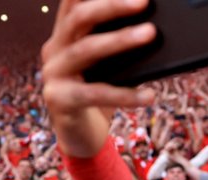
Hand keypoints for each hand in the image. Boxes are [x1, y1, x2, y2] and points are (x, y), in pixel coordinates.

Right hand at [41, 0, 156, 157]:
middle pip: (79, 17)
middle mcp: (54, 49)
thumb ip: (119, 45)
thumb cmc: (99, 97)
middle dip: (111, 6)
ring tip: (150, 34)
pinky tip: (150, 95)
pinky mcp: (59, 100)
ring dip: (120, 40)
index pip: (73, 2)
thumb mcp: (109, 67)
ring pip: (86, 49)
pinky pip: (96, 93)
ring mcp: (53, 74)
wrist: (81, 138)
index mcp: (65, 36)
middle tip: (143, 2)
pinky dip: (125, 94)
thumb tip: (153, 29)